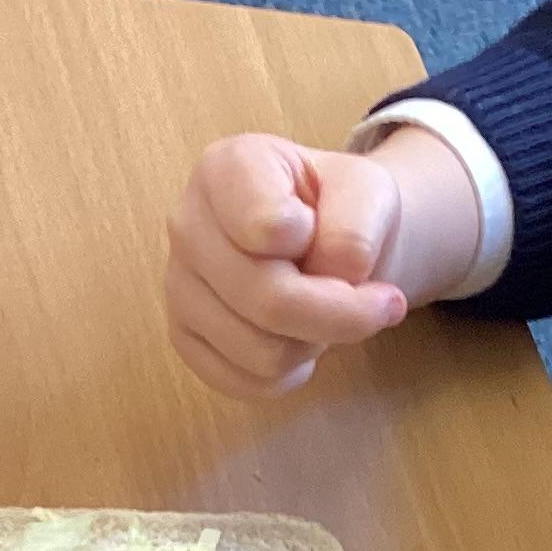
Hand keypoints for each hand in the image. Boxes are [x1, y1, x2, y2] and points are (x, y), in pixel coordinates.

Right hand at [162, 128, 480, 397]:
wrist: (328, 238)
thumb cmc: (340, 208)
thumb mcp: (367, 191)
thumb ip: (355, 226)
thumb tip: (332, 279)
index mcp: (226, 168)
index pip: (268, 227)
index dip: (318, 243)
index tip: (329, 232)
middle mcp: (187, 224)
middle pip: (269, 300)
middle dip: (342, 313)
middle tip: (374, 299)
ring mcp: (178, 285)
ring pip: (261, 351)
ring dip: (317, 341)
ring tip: (325, 310)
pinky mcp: (184, 337)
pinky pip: (246, 382)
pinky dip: (292, 372)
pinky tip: (301, 338)